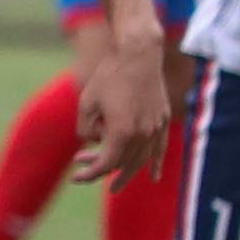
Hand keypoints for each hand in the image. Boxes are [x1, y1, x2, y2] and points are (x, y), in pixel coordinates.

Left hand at [71, 24, 174, 184]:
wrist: (138, 55)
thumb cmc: (109, 76)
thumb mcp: (86, 103)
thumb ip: (86, 129)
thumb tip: (93, 142)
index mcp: (121, 132)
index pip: (105, 164)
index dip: (90, 174)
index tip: (76, 176)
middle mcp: (142, 134)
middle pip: (122, 164)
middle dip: (101, 170)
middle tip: (85, 171)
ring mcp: (155, 128)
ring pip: (141, 160)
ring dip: (126, 172)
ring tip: (115, 184)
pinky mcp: (163, 120)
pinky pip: (159, 149)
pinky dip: (155, 164)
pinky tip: (153, 177)